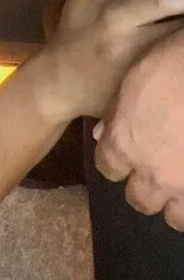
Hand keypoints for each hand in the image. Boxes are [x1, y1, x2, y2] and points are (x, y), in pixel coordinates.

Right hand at [39, 0, 183, 121]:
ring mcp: (145, 74)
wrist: (59, 84)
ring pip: (181, 56)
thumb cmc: (75, 29)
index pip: (161, 2)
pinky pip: (178, 79)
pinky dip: (183, 65)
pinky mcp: (151, 94)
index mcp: (118, 16)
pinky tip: (182, 53)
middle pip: (181, 31)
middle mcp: (135, 45)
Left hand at [92, 30, 183, 229]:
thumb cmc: (168, 62)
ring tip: (179, 181)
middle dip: (144, 188)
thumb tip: (103, 134)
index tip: (123, 152)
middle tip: (155, 169)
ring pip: (176, 217)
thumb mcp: (130, 82)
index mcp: (124, 145)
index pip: (107, 168)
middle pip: (140, 200)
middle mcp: (153, 173)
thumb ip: (115, 114)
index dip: (115, 160)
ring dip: (175, 202)